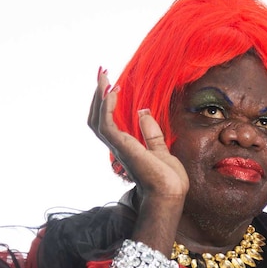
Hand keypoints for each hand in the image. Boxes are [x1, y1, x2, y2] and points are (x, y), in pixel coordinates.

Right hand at [88, 68, 188, 200]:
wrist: (170, 194)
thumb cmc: (168, 180)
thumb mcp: (162, 151)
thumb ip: (151, 133)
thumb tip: (143, 112)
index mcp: (126, 148)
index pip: (107, 122)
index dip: (106, 104)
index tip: (110, 84)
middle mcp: (118, 147)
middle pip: (96, 118)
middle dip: (98, 96)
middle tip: (102, 73)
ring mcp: (118, 148)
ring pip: (97, 119)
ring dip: (99, 96)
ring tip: (104, 77)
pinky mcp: (122, 148)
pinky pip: (106, 124)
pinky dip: (106, 107)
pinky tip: (112, 92)